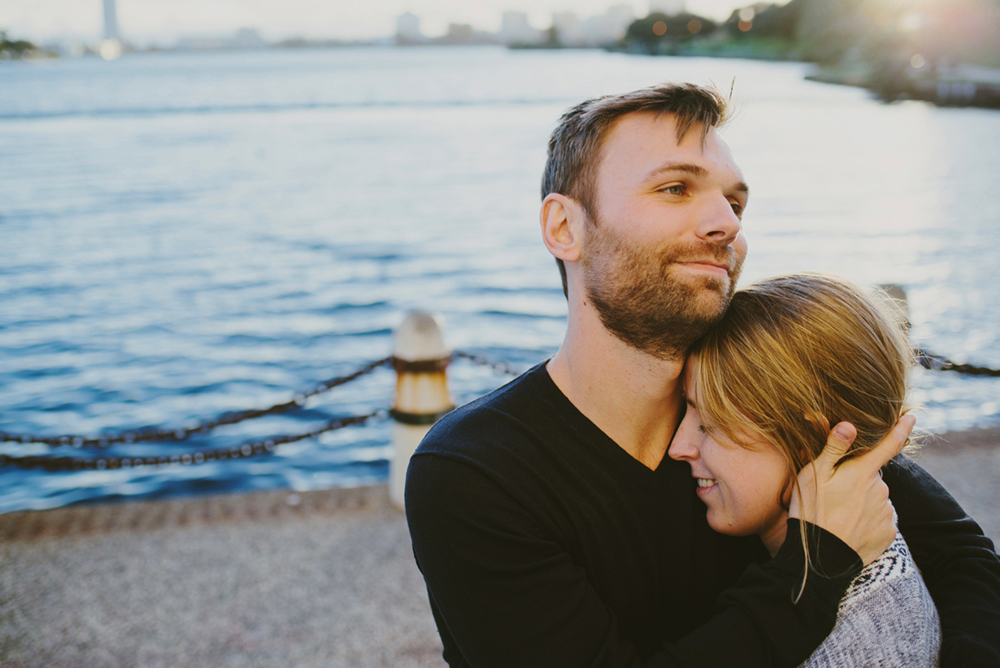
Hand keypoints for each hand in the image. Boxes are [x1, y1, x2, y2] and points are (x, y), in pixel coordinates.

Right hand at [788, 415, 914, 564]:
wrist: (822, 557)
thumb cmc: (812, 510)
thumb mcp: (814, 475)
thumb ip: (833, 449)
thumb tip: (848, 424)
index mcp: (863, 472)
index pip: (888, 445)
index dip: (900, 429)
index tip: (911, 416)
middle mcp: (881, 490)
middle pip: (873, 476)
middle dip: (859, 479)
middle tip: (834, 492)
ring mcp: (887, 512)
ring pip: (877, 498)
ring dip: (863, 501)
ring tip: (839, 513)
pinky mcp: (889, 533)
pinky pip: (881, 519)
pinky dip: (868, 520)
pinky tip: (850, 526)